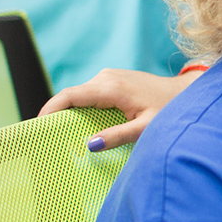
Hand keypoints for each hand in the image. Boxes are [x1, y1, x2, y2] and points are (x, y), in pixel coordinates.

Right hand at [37, 68, 198, 149]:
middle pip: (72, 95)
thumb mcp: (145, 128)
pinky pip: (89, 93)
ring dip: (70, 111)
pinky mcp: (111, 79)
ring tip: (61, 132)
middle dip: (57, 113)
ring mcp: (108, 76)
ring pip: (80, 94)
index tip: (37, 124)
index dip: (50, 108)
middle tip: (46, 136)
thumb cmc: (169, 111)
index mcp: (111, 88)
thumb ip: (118, 136)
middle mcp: (106, 77)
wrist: (184, 93)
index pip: (71, 95)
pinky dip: (82, 107)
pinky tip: (82, 123)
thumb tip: (90, 145)